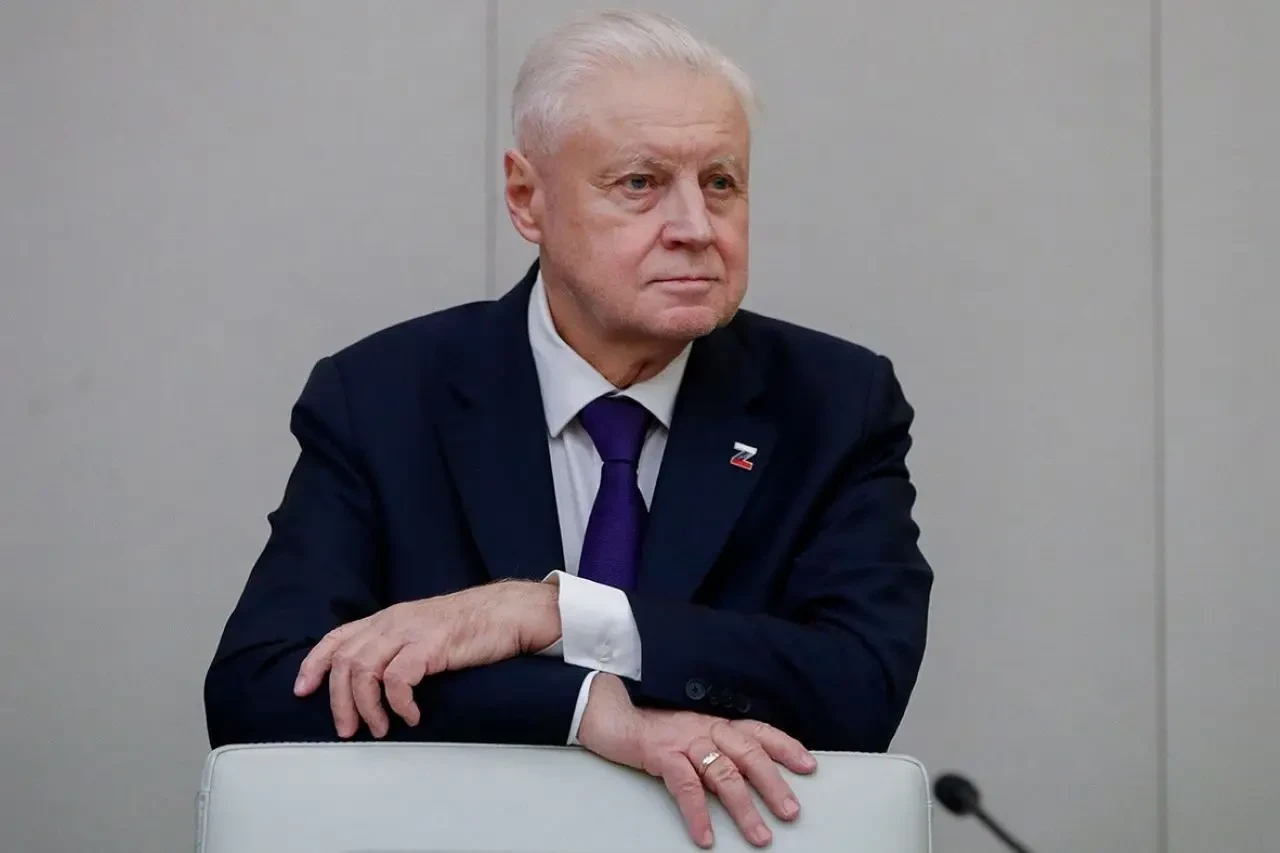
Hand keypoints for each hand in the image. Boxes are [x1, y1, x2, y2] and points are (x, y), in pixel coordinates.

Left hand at [293, 580, 559, 737]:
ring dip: (366, 707)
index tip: (302, 690)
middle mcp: (393, 621)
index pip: (337, 637)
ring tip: (380, 728)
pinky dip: (399, 703)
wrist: (510, 611)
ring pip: (364, 670)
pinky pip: (399, 678)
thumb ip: (399, 645)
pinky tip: (411, 716)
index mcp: (389, 617)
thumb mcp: (425, 630)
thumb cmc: (473, 625)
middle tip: (348, 730)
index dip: (314, 664)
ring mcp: (412, 631)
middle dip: (338, 700)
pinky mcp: (432, 645)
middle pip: (345, 660)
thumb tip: (376, 680)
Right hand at [576, 674, 816, 848]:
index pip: (759, 732)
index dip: (786, 747)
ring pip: (723, 774)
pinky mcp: (661, 753)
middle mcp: (706, 729)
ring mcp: (684, 740)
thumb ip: (716, 750)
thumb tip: (744, 779)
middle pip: (749, 755)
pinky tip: (705, 835)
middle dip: (773, 785)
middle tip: (791, 812)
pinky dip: (697, 813)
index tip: (809, 766)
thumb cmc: (652, 728)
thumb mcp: (691, 734)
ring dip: (744, 808)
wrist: (610, 712)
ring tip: (759, 836)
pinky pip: (684, 786)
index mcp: (717, 723)